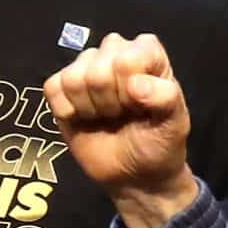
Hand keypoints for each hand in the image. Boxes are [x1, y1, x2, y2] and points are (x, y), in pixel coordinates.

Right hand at [45, 33, 195, 227]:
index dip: (130, 88)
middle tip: (122, 114)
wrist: (135, 175)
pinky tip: (83, 118)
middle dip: (109, 101)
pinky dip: (67, 110)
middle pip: (96, 67)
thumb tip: (135, 84)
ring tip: (105, 116)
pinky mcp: (61, 87)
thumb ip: (166, 98)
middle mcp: (114, 52)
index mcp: (146, 52)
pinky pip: (53, 87)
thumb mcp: (175, 123)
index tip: (140, 106)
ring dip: (89, 107)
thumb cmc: (159, 143)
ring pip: (73, 78)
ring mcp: (85, 67)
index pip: (127, 57)